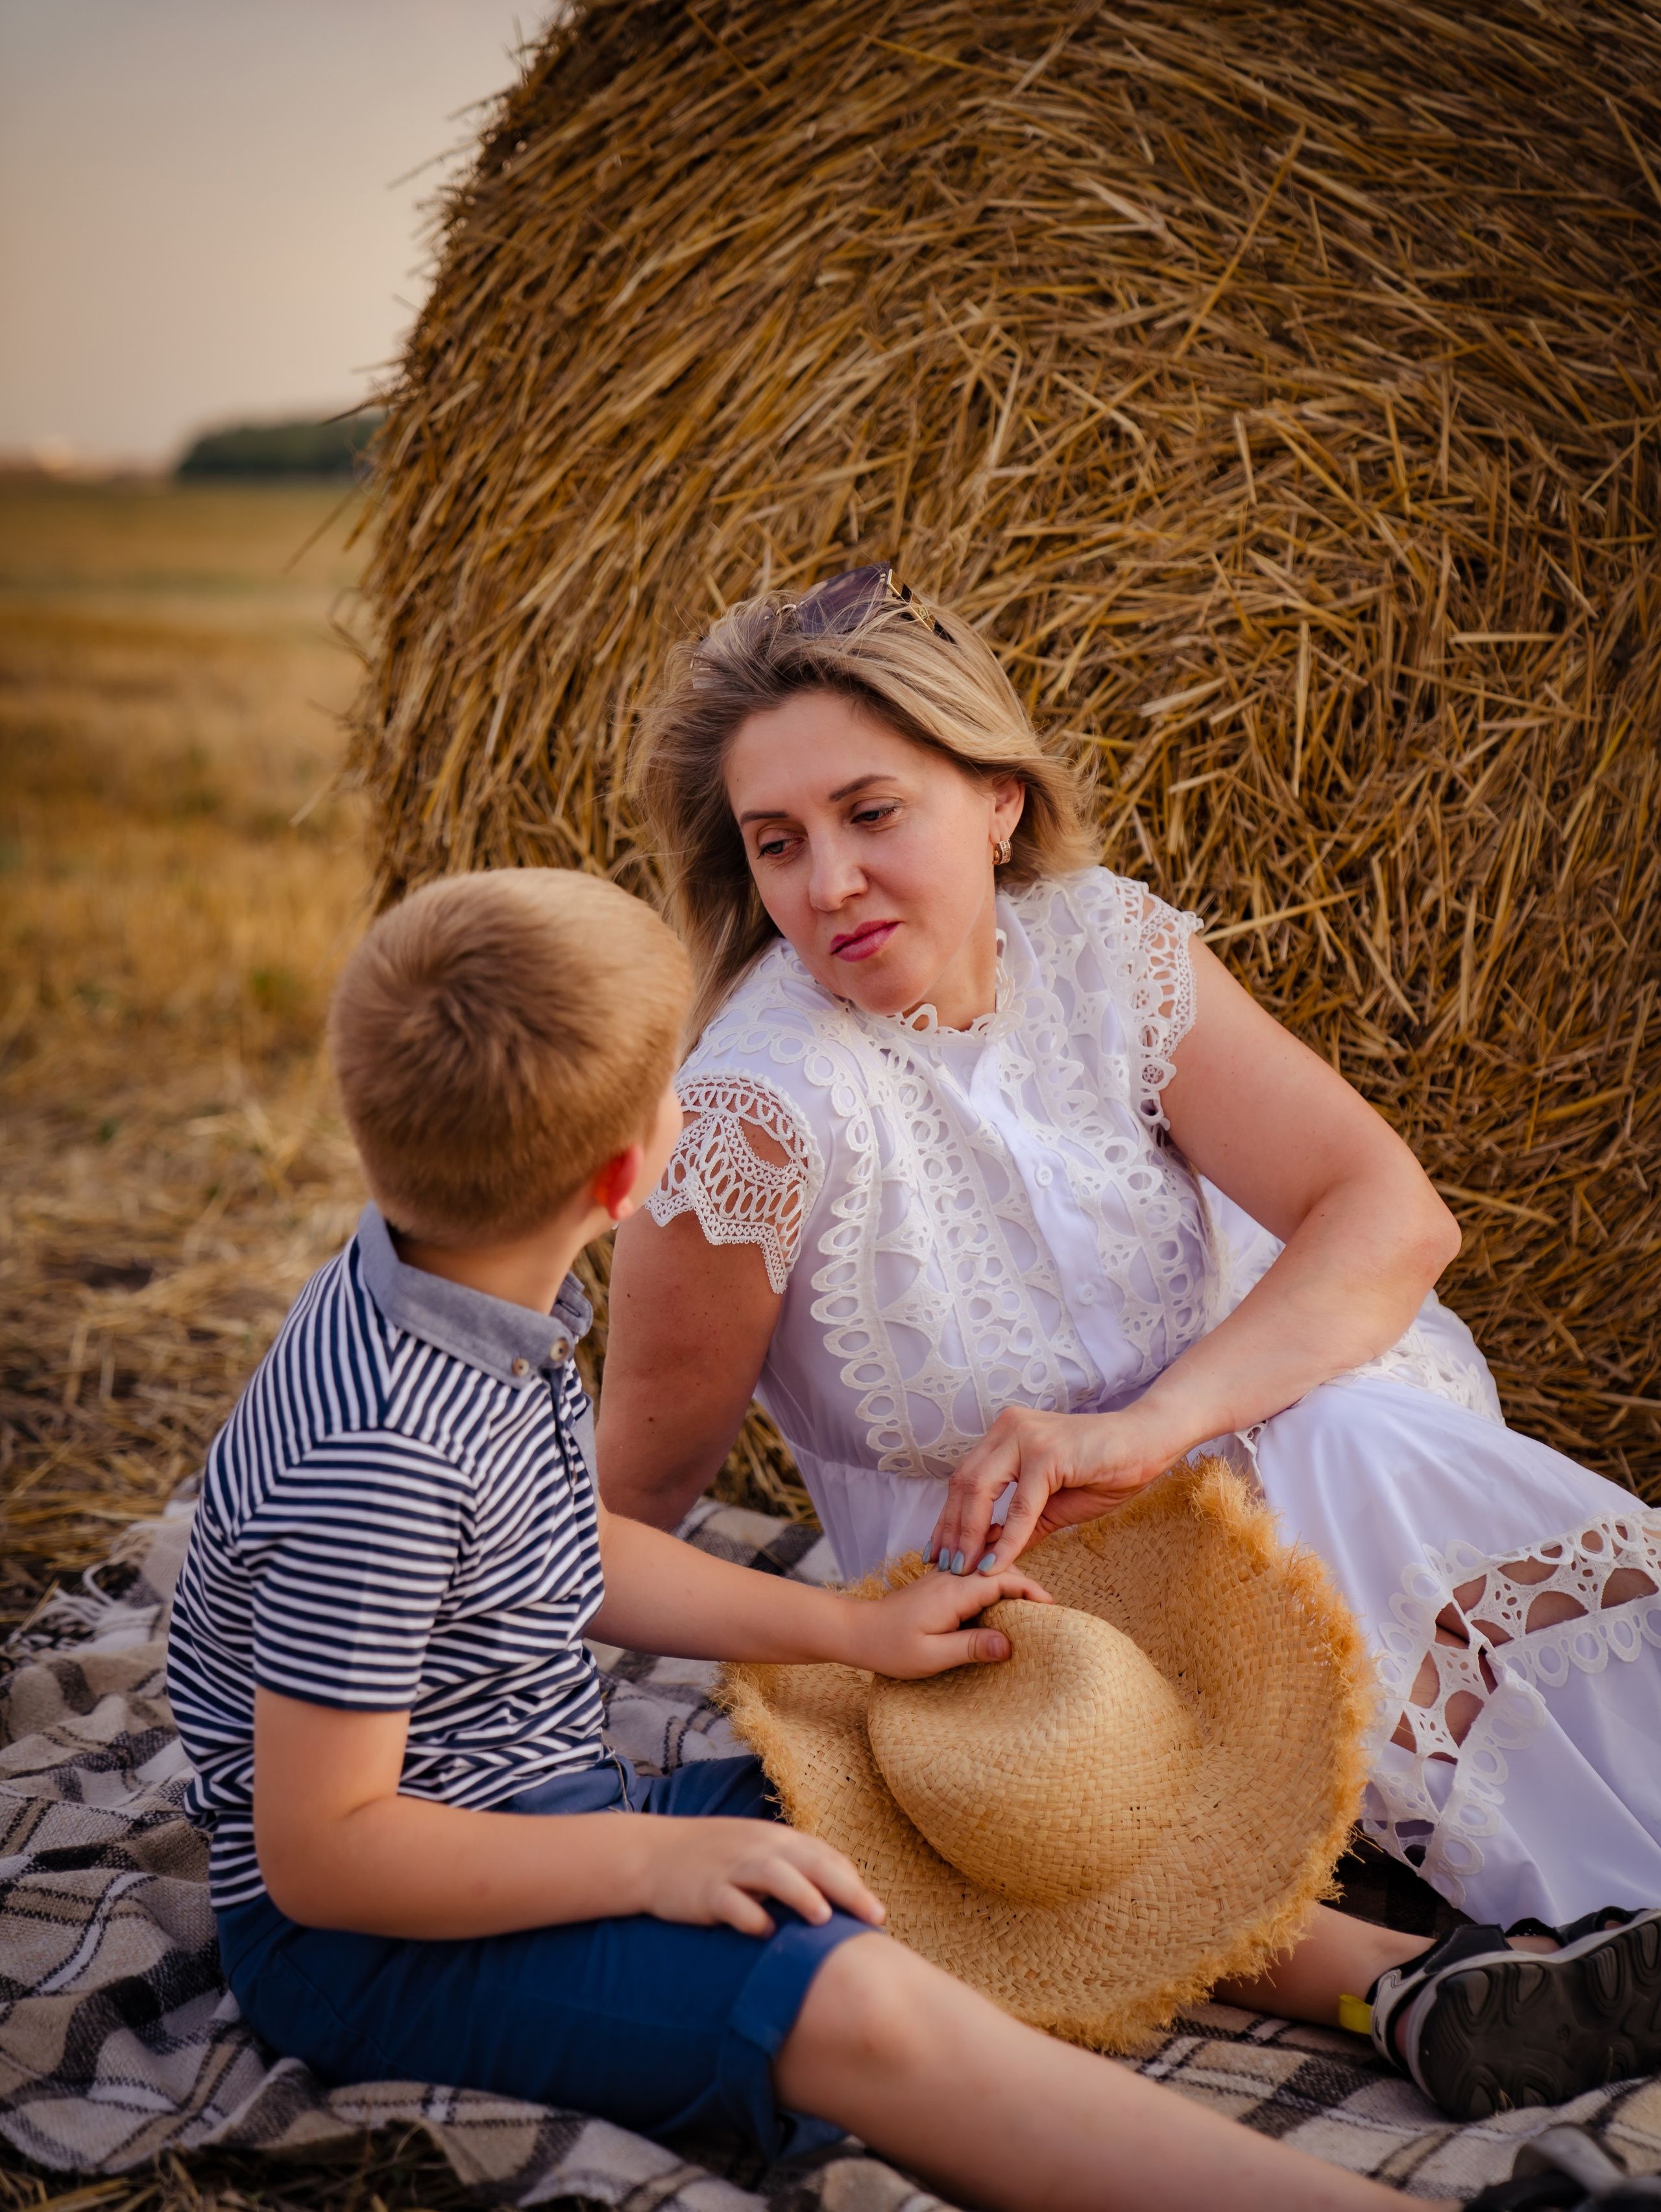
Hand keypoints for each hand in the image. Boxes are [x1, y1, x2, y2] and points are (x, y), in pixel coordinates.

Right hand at [639, 1814, 884, 1937]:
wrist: (653, 1855)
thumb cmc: (715, 1860)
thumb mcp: (757, 1853)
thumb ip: (794, 1869)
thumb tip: (837, 1902)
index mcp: (776, 1840)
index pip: (825, 1857)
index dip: (853, 1883)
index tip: (876, 1914)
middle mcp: (759, 1848)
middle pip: (810, 1862)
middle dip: (845, 1889)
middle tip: (873, 1917)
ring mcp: (731, 1867)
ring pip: (773, 1874)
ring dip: (800, 1894)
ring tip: (823, 1918)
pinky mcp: (705, 1890)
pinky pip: (730, 1902)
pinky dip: (749, 1915)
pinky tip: (764, 1932)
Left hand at [839, 1560, 1052, 1678]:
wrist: (857, 1631)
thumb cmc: (890, 1647)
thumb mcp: (932, 1656)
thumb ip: (971, 1647)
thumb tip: (1010, 1645)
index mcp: (953, 1591)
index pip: (1003, 1579)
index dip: (1032, 1590)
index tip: (1052, 1608)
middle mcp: (952, 1577)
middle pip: (1000, 1568)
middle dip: (1027, 1584)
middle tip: (1047, 1612)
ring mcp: (945, 1578)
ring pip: (988, 1570)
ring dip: (1011, 1582)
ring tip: (1031, 1608)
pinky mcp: (941, 1585)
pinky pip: (975, 1578)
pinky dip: (995, 1586)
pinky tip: (1002, 1605)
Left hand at [928, 1406, 1168, 1580]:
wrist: (1147, 1443)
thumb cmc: (1105, 1469)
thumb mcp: (1052, 1504)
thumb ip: (1021, 1524)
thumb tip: (991, 1556)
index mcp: (1005, 1434)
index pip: (964, 1478)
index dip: (948, 1517)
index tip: (939, 1551)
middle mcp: (1008, 1429)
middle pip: (962, 1483)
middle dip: (951, 1529)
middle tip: (943, 1567)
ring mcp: (1026, 1437)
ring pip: (981, 1490)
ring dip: (970, 1535)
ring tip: (963, 1571)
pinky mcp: (1047, 1454)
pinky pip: (1020, 1505)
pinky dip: (1007, 1539)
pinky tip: (996, 1564)